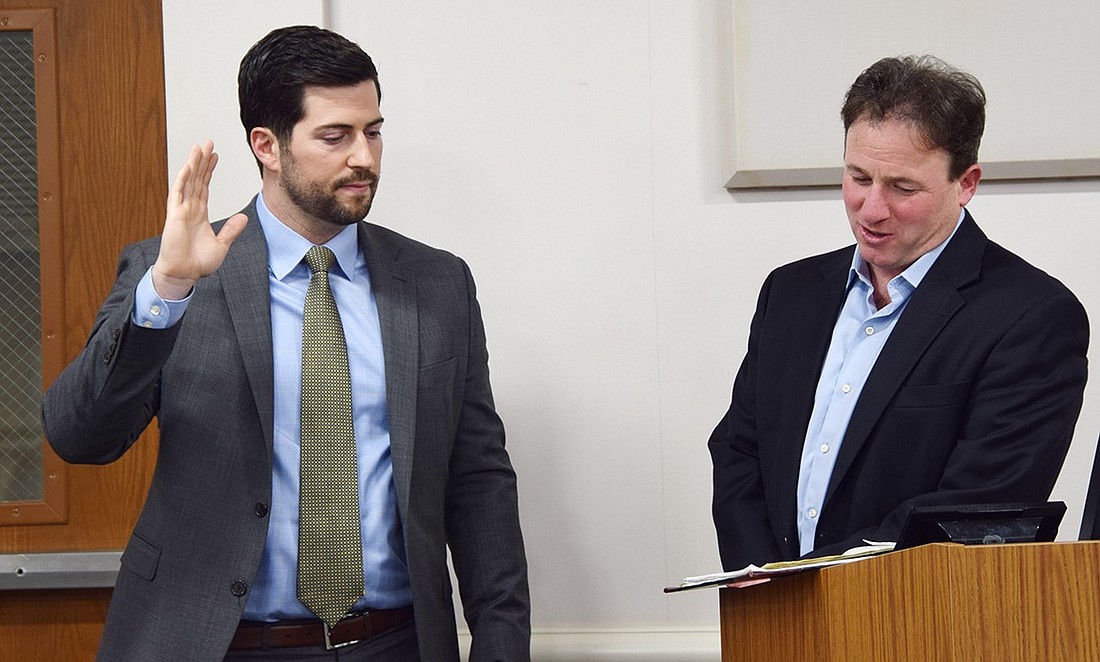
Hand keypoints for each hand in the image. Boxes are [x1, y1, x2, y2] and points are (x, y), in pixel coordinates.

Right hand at [151, 140, 247, 298]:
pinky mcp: (174, 216)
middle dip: (202, 160)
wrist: (184, 274)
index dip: (210, 171)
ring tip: (198, 147)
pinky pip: (178, 194)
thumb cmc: (198, 263)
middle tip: (208, 143)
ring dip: (193, 164)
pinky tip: (188, 167)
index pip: (205, 186)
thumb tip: (244, 217)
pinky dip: (183, 180)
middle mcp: (190, 208)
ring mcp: (181, 210)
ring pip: (187, 181)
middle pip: (197, 179)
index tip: (215, 156)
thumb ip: (231, 230)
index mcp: (200, 214)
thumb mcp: (222, 245)